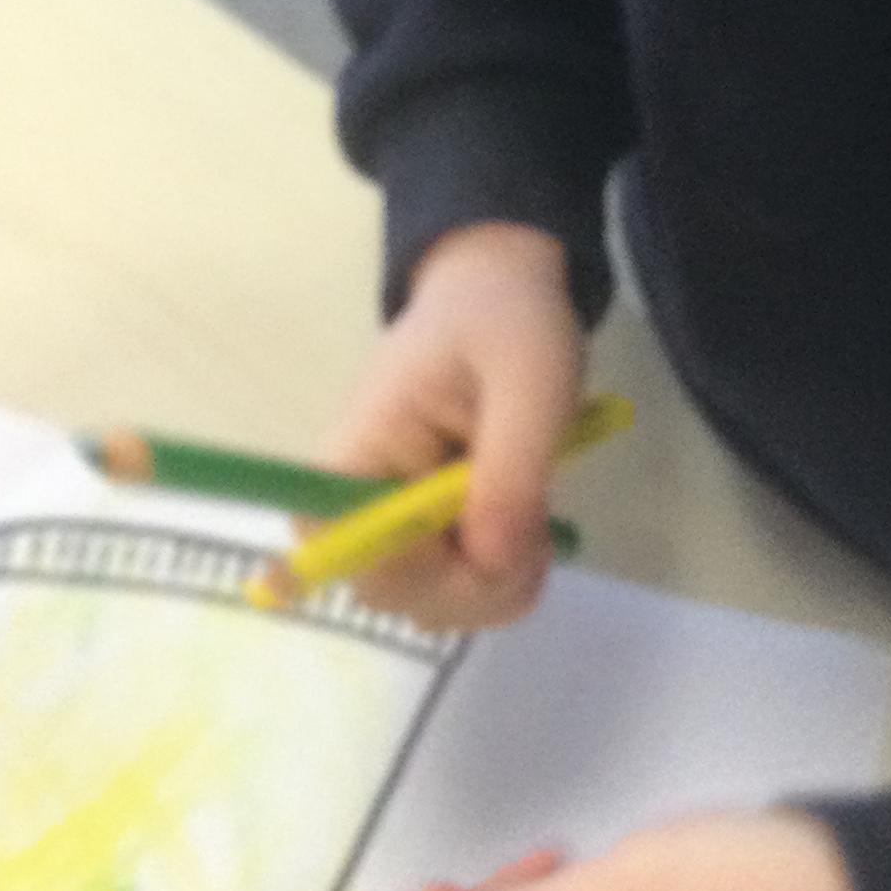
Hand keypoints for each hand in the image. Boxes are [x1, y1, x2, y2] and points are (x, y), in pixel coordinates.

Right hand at [324, 221, 586, 629]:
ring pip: (423, 599)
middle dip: (475, 588)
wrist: (500, 290)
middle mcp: (350, 494)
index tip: (503, 555)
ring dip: (491, 588)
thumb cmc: (507, 323)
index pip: (356, 556)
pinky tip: (523, 540)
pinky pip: (443, 583)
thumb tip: (493, 564)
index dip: (431, 580)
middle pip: (392, 591)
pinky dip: (492, 579)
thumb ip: (511, 474)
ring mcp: (381, 512)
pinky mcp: (413, 524)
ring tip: (537, 533)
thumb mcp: (530, 385)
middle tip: (540, 545)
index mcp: (357, 452)